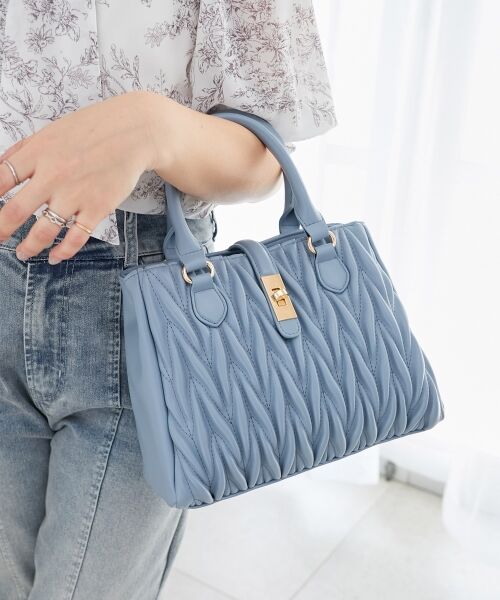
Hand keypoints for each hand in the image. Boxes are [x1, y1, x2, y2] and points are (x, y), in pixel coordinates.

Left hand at [0, 91, 160, 263]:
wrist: (134, 133)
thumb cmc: (93, 129)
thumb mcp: (51, 131)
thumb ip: (24, 149)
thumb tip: (0, 165)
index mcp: (37, 153)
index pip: (0, 180)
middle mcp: (52, 176)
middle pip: (14, 211)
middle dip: (1, 230)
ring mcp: (75, 194)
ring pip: (43, 231)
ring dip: (29, 247)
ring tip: (22, 253)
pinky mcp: (97, 208)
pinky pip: (75, 238)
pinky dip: (62, 252)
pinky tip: (55, 257)